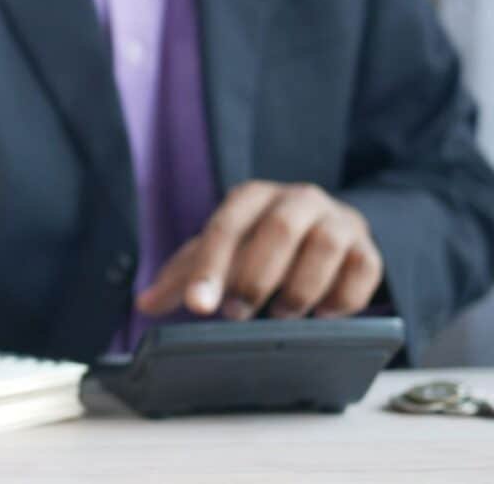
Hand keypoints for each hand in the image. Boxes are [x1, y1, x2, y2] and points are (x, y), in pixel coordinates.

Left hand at [136, 181, 382, 320]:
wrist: (324, 231)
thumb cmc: (260, 245)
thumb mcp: (221, 253)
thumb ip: (183, 277)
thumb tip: (144, 303)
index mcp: (252, 197)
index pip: (226, 227)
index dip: (210, 268)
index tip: (197, 307)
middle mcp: (297, 199)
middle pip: (279, 229)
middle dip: (255, 278)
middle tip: (237, 315)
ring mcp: (338, 221)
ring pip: (325, 247)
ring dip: (299, 289)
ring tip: (281, 314)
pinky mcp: (368, 248)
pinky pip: (363, 269)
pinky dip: (341, 299)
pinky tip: (322, 315)